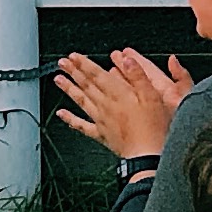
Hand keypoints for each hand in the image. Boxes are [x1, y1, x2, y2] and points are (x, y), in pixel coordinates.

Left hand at [49, 47, 193, 161]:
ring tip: (58, 80)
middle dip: (73, 72)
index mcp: (119, 94)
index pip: (97, 75)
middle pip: (87, 85)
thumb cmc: (153, 128)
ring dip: (69, 89)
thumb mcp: (152, 96)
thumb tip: (126, 60)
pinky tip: (62, 114)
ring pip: (81, 101)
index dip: (84, 64)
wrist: (146, 155)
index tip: (73, 56)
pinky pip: (82, 125)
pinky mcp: (102, 134)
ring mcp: (101, 120)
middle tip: (62, 63)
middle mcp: (106, 105)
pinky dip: (70, 119)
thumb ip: (138, 76)